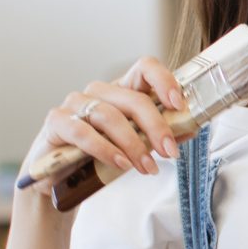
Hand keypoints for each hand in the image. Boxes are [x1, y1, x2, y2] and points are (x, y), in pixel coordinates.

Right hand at [28, 56, 187, 180]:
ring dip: (133, 144)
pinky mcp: (57, 122)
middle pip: (133, 99)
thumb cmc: (98, 158)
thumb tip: (190, 129)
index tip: (179, 104)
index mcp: (122, 91)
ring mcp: (75, 104)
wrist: (59, 180)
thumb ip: (157, 136)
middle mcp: (99, 92)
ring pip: (110, 116)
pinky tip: (120, 164)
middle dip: (156, 127)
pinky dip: (106, 150)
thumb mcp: (133, 146)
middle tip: (170, 152)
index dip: (164, 81)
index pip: (145, 68)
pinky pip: (83, 132)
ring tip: (147, 167)